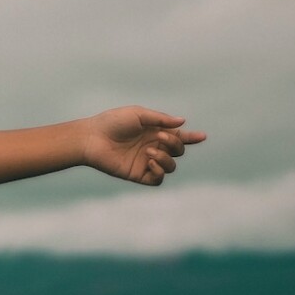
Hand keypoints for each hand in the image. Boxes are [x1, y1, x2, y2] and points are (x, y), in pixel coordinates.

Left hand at [81, 106, 206, 185]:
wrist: (91, 138)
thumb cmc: (112, 122)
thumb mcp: (138, 114)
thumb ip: (160, 119)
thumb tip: (182, 122)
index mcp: (154, 132)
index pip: (178, 136)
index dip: (191, 137)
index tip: (202, 136)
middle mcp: (152, 147)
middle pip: (178, 151)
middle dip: (175, 144)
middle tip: (158, 137)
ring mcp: (145, 161)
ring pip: (171, 166)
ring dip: (166, 158)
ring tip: (150, 151)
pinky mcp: (137, 174)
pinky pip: (158, 179)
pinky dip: (159, 171)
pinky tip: (149, 161)